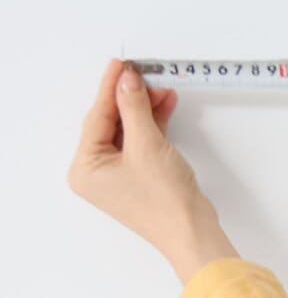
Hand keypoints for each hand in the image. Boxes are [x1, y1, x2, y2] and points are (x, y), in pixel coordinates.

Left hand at [68, 58, 238, 284]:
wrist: (192, 232)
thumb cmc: (165, 200)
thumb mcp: (147, 145)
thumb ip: (134, 108)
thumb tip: (127, 80)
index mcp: (84, 168)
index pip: (97, 118)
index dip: (110, 89)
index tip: (121, 65)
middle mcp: (95, 172)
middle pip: (111, 124)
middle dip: (130, 98)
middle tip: (143, 74)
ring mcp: (117, 175)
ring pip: (128, 132)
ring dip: (145, 110)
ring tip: (161, 90)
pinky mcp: (138, 176)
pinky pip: (140, 143)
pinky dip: (152, 126)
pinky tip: (164, 108)